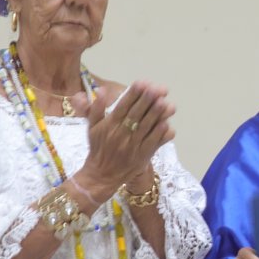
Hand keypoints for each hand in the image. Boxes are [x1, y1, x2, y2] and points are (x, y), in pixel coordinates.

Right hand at [73, 81, 175, 198]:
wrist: (102, 175)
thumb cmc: (98, 148)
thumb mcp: (92, 127)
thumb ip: (96, 109)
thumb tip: (100, 90)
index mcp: (109, 125)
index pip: (122, 106)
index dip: (133, 94)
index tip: (142, 82)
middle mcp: (120, 134)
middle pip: (135, 115)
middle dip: (146, 101)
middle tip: (157, 89)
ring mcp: (132, 146)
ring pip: (145, 128)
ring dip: (156, 115)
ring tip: (165, 103)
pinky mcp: (141, 156)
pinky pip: (151, 144)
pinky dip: (159, 134)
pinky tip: (167, 124)